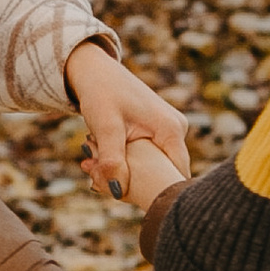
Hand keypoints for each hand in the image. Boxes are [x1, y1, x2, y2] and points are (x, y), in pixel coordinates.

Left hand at [67, 42, 190, 199]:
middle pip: (165, 172)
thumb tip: (118, 192)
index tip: (127, 199)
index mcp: (171, 130)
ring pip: (155, 165)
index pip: (176, 174)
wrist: (95, 72)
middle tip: (96, 183)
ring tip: (92, 168)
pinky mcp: (159, 131)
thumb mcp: (105, 128)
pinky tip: (101, 160)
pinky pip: (149, 156)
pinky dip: (128, 163)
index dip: (158, 192)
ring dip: (128, 173)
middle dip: (135, 183)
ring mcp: (170, 130)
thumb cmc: (100, 93)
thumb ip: (112, 160)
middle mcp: (176, 129)